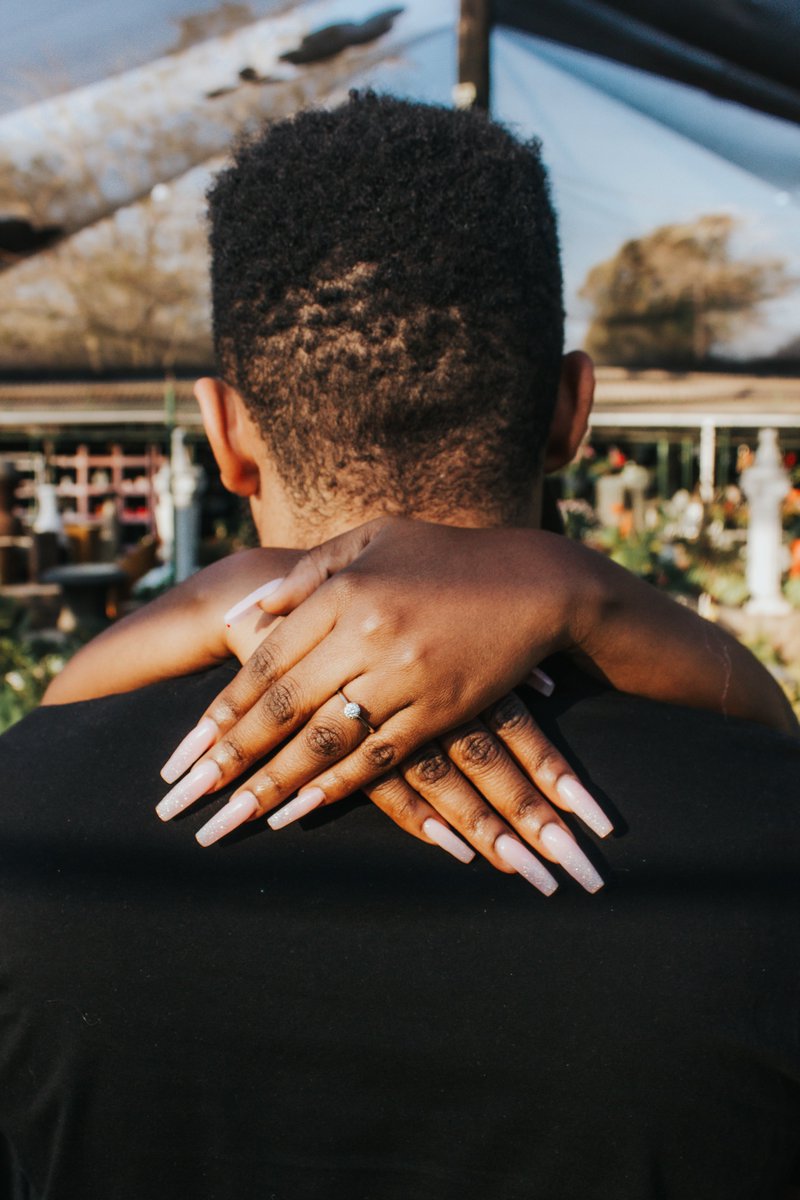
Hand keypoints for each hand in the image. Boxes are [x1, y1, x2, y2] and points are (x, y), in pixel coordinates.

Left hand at [156, 518, 611, 892]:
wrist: (535, 581)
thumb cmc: (443, 557)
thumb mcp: (371, 540)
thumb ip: (305, 576)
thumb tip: (247, 614)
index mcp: (344, 591)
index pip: (265, 662)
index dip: (220, 710)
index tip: (181, 750)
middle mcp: (367, 634)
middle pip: (283, 709)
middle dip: (228, 759)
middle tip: (182, 800)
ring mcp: (406, 675)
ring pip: (324, 741)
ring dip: (271, 786)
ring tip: (229, 818)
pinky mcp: (442, 708)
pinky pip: (379, 757)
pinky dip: (335, 788)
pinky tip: (298, 812)